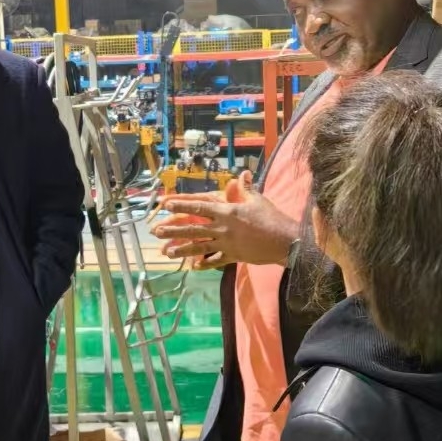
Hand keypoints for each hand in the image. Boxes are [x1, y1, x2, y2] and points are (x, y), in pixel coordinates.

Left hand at [154, 172, 299, 266]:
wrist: (284, 241)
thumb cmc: (272, 218)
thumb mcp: (258, 200)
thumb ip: (247, 188)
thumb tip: (243, 174)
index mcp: (227, 211)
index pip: (199, 206)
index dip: (181, 205)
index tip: (166, 204)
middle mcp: (223, 228)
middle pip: (193, 228)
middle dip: (173, 230)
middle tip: (157, 231)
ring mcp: (226, 243)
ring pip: (200, 246)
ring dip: (182, 249)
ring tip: (168, 252)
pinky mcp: (233, 256)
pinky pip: (216, 260)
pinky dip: (205, 264)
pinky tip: (194, 267)